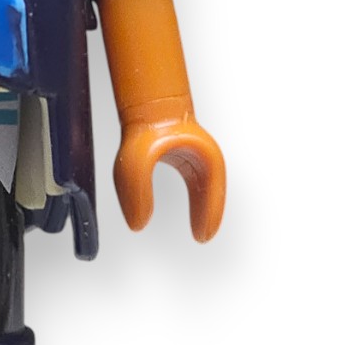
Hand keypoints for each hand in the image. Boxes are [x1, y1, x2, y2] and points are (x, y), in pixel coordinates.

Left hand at [113, 102, 225, 240]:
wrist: (143, 108)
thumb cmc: (143, 129)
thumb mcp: (134, 166)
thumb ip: (137, 194)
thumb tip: (138, 225)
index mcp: (199, 158)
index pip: (211, 193)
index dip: (209, 216)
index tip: (202, 237)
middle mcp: (200, 155)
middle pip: (211, 191)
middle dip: (208, 214)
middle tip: (201, 237)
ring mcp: (193, 153)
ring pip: (204, 186)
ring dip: (202, 207)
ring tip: (198, 230)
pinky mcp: (184, 153)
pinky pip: (195, 181)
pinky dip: (196, 198)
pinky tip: (189, 210)